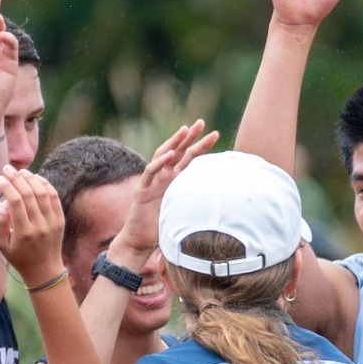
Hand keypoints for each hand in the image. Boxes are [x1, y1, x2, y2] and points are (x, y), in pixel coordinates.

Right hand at [0, 166, 66, 283]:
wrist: (44, 270)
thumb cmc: (19, 257)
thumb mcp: (2, 245)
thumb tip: (3, 203)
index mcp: (23, 232)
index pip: (15, 202)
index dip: (7, 187)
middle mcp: (39, 226)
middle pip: (29, 194)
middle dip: (16, 178)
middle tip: (7, 168)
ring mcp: (52, 222)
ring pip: (42, 193)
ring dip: (31, 179)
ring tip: (21, 171)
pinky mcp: (60, 220)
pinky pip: (54, 197)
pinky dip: (45, 185)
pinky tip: (36, 178)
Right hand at [114, 120, 220, 261]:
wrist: (139, 241)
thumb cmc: (161, 228)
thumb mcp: (185, 213)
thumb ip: (198, 205)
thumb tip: (222, 203)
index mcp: (174, 181)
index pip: (189, 159)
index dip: (201, 146)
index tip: (215, 134)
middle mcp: (163, 178)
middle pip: (177, 152)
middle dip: (189, 137)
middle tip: (201, 122)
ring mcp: (152, 182)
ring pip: (162, 157)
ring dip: (173, 143)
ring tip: (184, 131)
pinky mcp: (141, 191)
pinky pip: (149, 173)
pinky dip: (159, 163)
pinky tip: (169, 155)